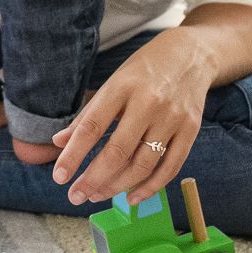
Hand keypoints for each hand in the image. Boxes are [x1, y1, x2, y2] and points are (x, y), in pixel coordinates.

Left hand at [50, 30, 211, 204]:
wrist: (191, 55)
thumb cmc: (144, 70)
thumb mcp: (113, 83)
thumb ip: (88, 114)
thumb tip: (60, 142)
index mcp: (122, 87)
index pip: (92, 127)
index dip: (74, 155)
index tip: (59, 177)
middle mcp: (149, 102)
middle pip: (118, 151)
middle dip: (93, 179)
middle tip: (76, 196)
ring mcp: (172, 118)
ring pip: (143, 164)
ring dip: (118, 186)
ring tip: (97, 195)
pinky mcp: (191, 129)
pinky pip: (170, 167)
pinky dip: (150, 188)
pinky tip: (132, 198)